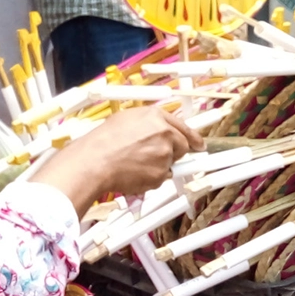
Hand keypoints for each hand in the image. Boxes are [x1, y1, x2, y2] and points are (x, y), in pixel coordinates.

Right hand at [30, 107, 203, 212]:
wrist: (95, 160)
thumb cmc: (104, 140)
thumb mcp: (127, 119)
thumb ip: (149, 123)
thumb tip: (158, 130)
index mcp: (157, 117)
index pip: (184, 128)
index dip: (193, 138)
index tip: (199, 145)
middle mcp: (165, 134)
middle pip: (182, 146)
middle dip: (173, 153)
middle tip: (155, 156)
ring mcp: (164, 155)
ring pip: (169, 164)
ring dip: (157, 165)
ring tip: (134, 163)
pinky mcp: (160, 174)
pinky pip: (160, 178)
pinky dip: (150, 178)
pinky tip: (133, 172)